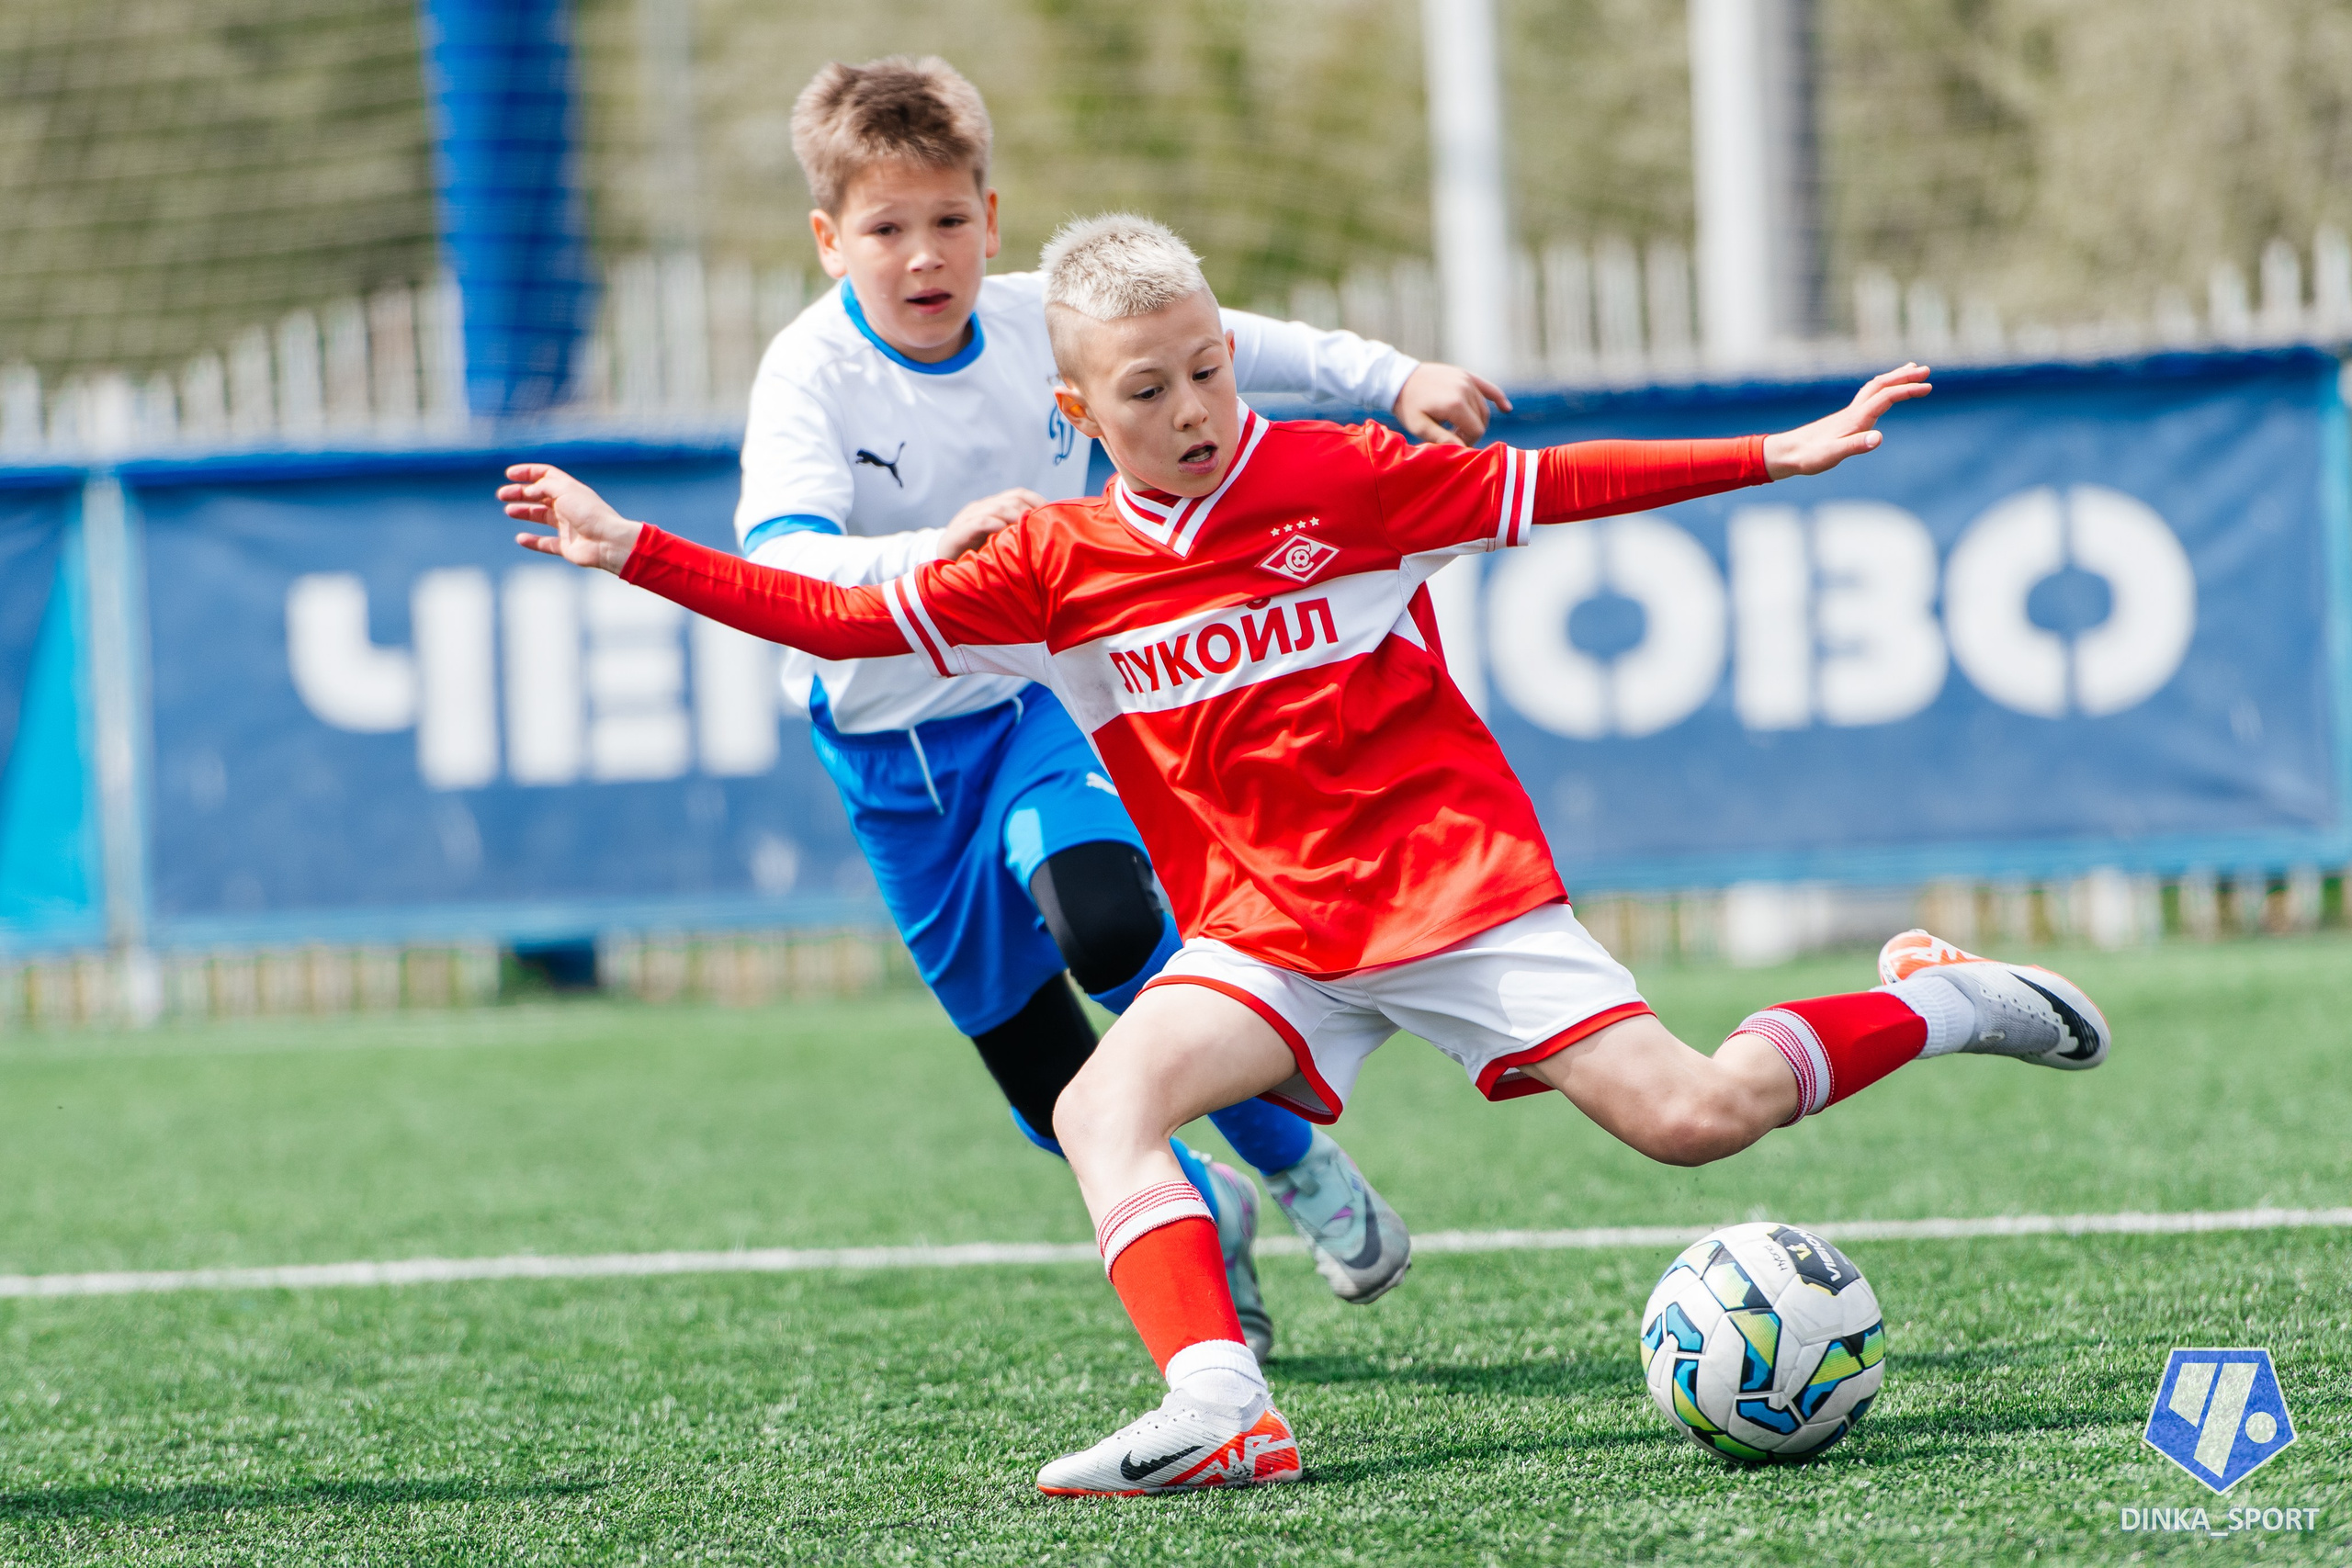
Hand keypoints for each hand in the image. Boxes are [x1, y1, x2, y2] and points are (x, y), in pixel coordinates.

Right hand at [499, 464, 642, 572]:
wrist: (607, 542)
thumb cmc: (589, 513)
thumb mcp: (564, 491)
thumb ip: (543, 487)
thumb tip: (528, 491)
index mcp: (571, 490)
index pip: (547, 476)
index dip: (528, 473)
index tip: (509, 474)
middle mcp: (570, 506)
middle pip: (541, 496)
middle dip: (520, 493)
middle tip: (502, 495)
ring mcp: (568, 527)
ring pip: (542, 517)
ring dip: (524, 512)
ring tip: (509, 511)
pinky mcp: (567, 546)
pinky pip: (547, 543)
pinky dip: (533, 541)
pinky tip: (520, 538)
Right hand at [938, 487, 1044, 559]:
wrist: (942, 564)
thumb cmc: (976, 555)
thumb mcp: (1000, 542)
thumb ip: (1016, 535)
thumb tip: (1046, 536)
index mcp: (993, 507)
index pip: (1018, 494)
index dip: (1037, 500)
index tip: (1053, 513)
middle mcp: (982, 507)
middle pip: (1011, 499)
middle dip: (1029, 510)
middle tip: (1044, 524)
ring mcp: (969, 517)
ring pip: (997, 507)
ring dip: (1016, 516)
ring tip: (1029, 528)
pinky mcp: (959, 531)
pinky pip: (980, 522)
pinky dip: (996, 524)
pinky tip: (1006, 532)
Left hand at [1392, 362, 1511, 445]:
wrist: (1397, 378)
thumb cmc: (1407, 406)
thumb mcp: (1420, 427)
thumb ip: (1443, 439)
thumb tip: (1464, 451)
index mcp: (1455, 404)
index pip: (1476, 430)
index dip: (1468, 441)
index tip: (1452, 443)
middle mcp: (1466, 389)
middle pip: (1482, 420)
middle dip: (1471, 431)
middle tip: (1451, 435)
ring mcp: (1467, 379)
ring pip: (1483, 408)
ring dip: (1474, 419)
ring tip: (1455, 425)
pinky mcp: (1465, 374)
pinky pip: (1488, 388)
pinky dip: (1497, 398)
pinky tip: (1506, 409)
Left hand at [1762, 364, 1932, 478]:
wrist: (1786, 454)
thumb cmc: (1809, 457)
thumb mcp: (1833, 455)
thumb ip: (1855, 445)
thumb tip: (1878, 437)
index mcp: (1856, 418)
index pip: (1886, 397)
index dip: (1907, 390)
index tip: (1928, 387)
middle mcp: (1854, 412)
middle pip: (1881, 386)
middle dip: (1904, 377)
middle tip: (1926, 370)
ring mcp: (1849, 414)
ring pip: (1874, 389)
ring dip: (1893, 379)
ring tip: (1910, 370)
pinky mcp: (1844, 420)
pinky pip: (1868, 398)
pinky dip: (1881, 390)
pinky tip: (1883, 395)